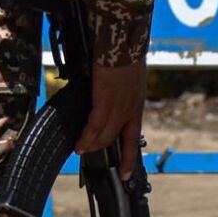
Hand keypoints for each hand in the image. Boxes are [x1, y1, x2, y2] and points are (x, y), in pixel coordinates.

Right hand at [76, 60, 145, 180]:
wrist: (122, 44)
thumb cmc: (123, 53)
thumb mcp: (129, 76)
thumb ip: (121, 89)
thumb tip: (109, 94)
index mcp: (137, 103)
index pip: (133, 136)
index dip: (129, 157)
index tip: (126, 173)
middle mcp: (131, 109)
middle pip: (119, 140)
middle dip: (108, 153)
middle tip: (96, 159)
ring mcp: (119, 107)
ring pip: (105, 136)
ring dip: (92, 146)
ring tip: (82, 151)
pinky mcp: (105, 102)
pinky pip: (95, 126)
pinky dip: (87, 138)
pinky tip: (80, 145)